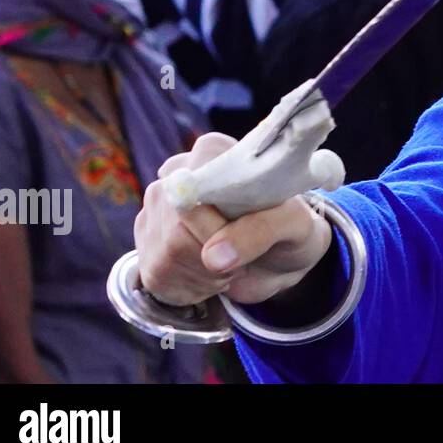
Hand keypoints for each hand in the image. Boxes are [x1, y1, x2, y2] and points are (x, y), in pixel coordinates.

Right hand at [134, 133, 333, 306]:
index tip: (245, 239)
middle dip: (216, 256)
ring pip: (165, 255)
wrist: (279, 258)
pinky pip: (156, 276)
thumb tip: (214, 256)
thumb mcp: (294, 225)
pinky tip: (212, 277)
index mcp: (214, 153)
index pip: (195, 189)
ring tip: (231, 264)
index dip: (218, 226)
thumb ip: (263, 230)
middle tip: (243, 257)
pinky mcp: (147, 242)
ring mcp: (156, 208)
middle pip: (176, 228)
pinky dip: (191, 289)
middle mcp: (177, 175)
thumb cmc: (290, 230)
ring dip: (206, 276)